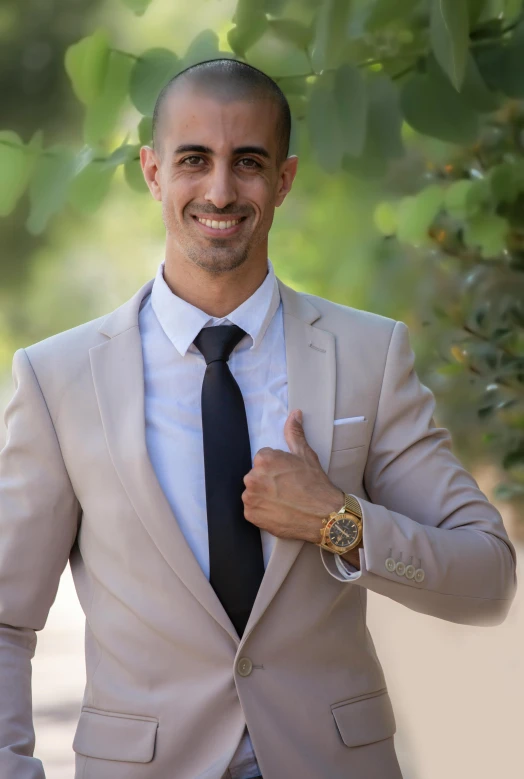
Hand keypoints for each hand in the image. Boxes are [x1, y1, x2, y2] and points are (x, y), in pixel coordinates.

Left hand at [241, 409, 343, 543]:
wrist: (324, 514)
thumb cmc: (315, 484)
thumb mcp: (305, 454)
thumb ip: (294, 433)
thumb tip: (295, 413)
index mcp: (263, 459)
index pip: (263, 460)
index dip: (276, 468)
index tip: (288, 476)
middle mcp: (252, 477)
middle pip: (256, 475)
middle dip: (268, 481)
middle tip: (286, 489)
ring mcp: (250, 498)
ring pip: (253, 492)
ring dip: (263, 496)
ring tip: (283, 501)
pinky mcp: (251, 515)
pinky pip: (252, 510)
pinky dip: (262, 511)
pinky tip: (278, 511)